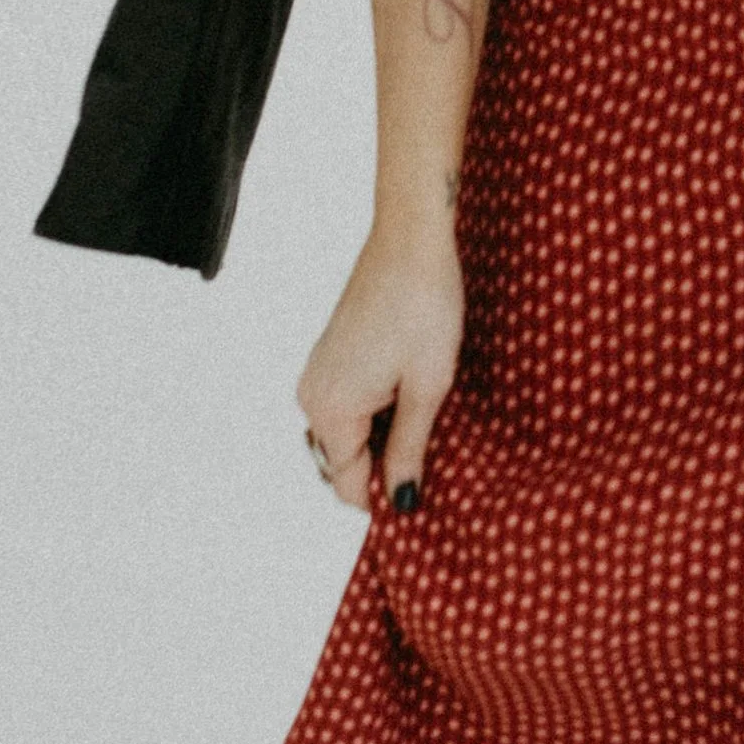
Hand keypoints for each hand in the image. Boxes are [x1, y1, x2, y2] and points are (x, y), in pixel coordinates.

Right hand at [295, 214, 464, 513]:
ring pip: (343, 435)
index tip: (425, 494)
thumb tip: (402, 501)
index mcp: (331, 409)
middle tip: (431, 457)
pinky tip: (408, 400)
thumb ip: (410, 450)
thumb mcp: (428, 388)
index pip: (348, 484)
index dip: (387, 496)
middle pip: (341, 463)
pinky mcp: (329, 356)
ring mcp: (317, 374)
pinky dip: (372, 416)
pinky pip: (344, 407)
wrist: (411, 241)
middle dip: (380, 469)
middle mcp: (312, 396)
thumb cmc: (425, 309)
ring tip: (423, 425)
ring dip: (378, 441)